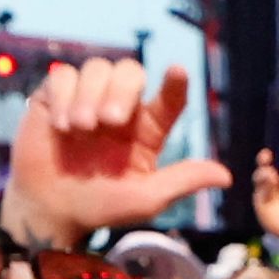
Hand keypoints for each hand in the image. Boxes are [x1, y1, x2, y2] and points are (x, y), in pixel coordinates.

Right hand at [8, 56, 220, 247]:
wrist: (51, 211)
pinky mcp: (55, 98)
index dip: (175, 84)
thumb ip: (182, 181)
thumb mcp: (145, 200)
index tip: (178, 72)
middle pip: (130, 71)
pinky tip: (61, 126)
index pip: (168, 98)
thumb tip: (226, 177)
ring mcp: (87, 99)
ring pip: (97, 67)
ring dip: (89, 95)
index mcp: (146, 129)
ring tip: (80, 129)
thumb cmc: (101, 207)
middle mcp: (120, 109)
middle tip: (108, 122)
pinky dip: (63, 96)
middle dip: (121, 90)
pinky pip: (63, 75)